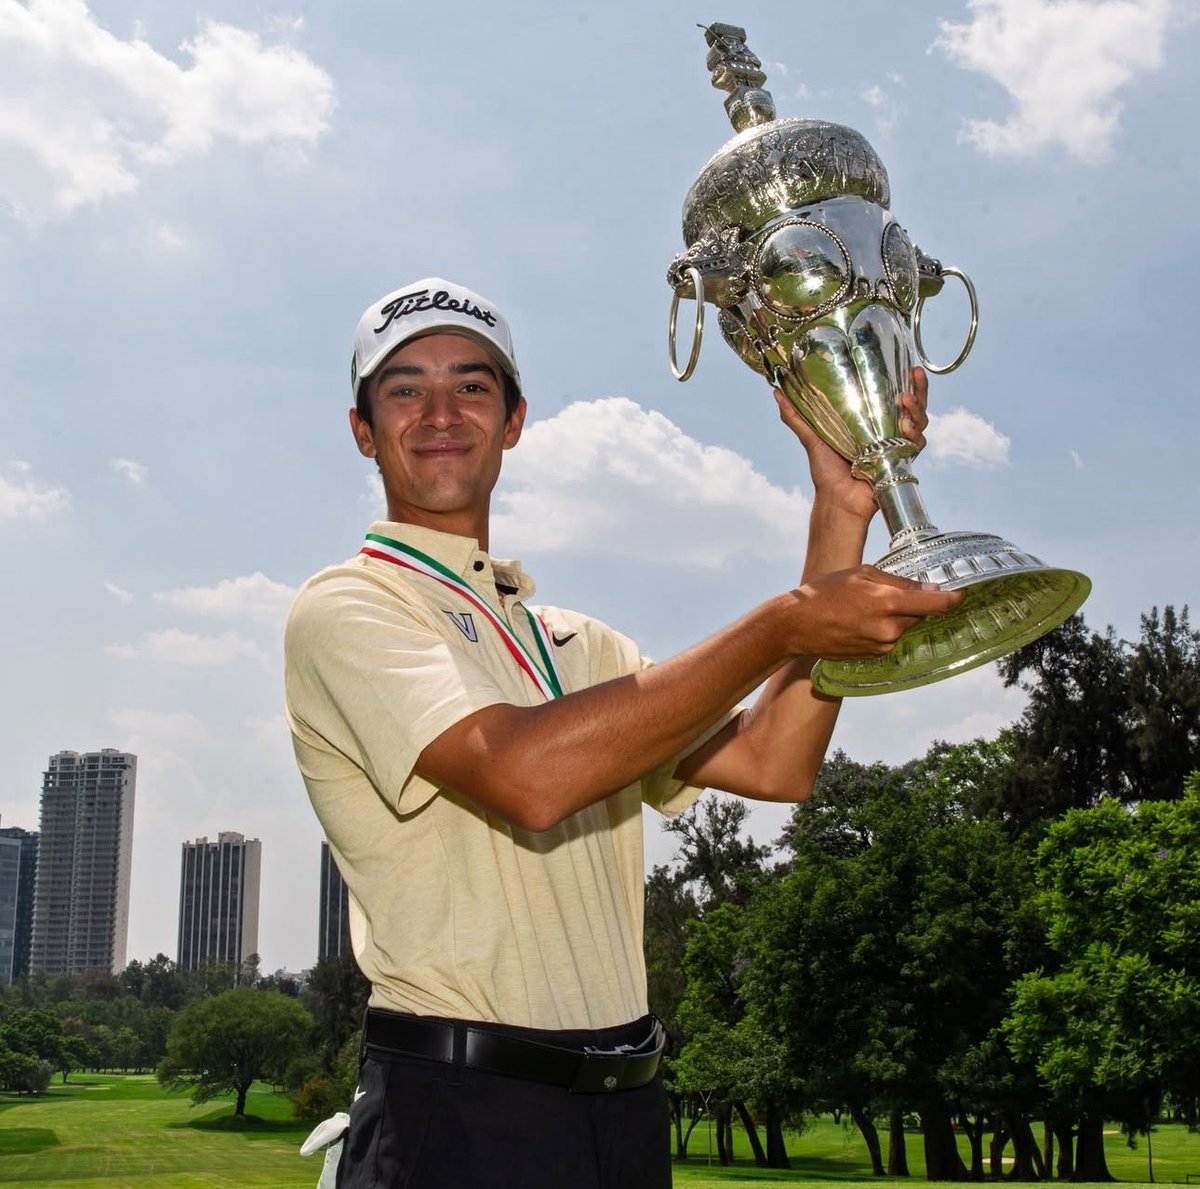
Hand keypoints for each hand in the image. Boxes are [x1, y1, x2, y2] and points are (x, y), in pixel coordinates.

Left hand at [774, 367, 929, 521]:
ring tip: (904, 401)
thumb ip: (796, 417)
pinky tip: (906, 429)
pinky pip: (917, 444)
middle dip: (918, 389)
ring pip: (919, 421)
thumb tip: (776, 392)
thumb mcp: (811, 439)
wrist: (837, 500)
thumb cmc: (826, 473)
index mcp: (868, 421)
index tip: (907, 366)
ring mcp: (897, 445)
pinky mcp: (903, 460)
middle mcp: (887, 430)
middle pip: (912, 405)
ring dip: (917, 409)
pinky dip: (915, 435)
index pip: (890, 395)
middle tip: (914, 375)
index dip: (901, 380)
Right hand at [783, 563, 964, 659]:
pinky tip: (863, 620)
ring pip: (905, 627)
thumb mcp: (862, 574)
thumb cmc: (825, 593)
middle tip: (898, 592)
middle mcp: (889, 628)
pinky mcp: (874, 656)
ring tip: (870, 605)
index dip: (955, 598)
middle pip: (922, 615)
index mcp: (888, 602)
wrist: (796, 625)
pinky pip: (891, 639)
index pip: (938, 605)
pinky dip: (885, 628)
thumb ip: (898, 582)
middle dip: (917, 604)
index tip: (962, 592)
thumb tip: (928, 588)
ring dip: (898, 616)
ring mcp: (882, 645)